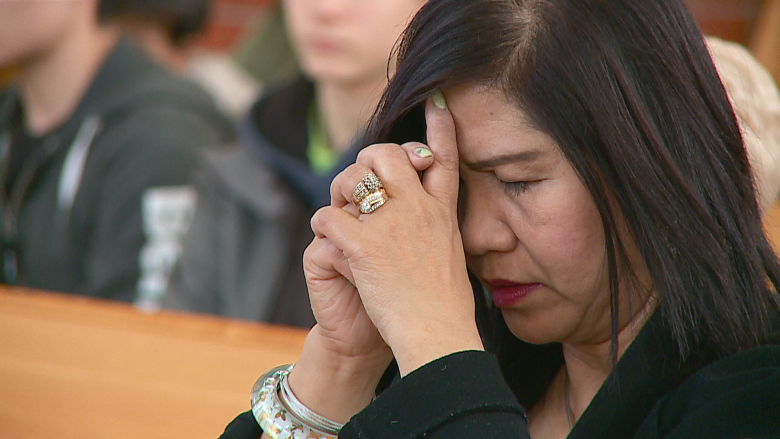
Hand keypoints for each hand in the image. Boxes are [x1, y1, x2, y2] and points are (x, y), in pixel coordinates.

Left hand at [288, 133, 438, 422]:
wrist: (438, 334)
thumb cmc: (445, 306)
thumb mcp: (452, 256)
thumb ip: (436, 228)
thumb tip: (424, 217)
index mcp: (443, 213)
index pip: (444, 157)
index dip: (439, 127)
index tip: (435, 102)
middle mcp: (419, 209)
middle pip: (389, 155)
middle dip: (369, 160)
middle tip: (360, 183)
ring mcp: (392, 223)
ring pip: (356, 176)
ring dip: (341, 190)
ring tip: (339, 212)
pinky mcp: (364, 245)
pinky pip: (329, 214)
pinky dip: (323, 223)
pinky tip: (329, 238)